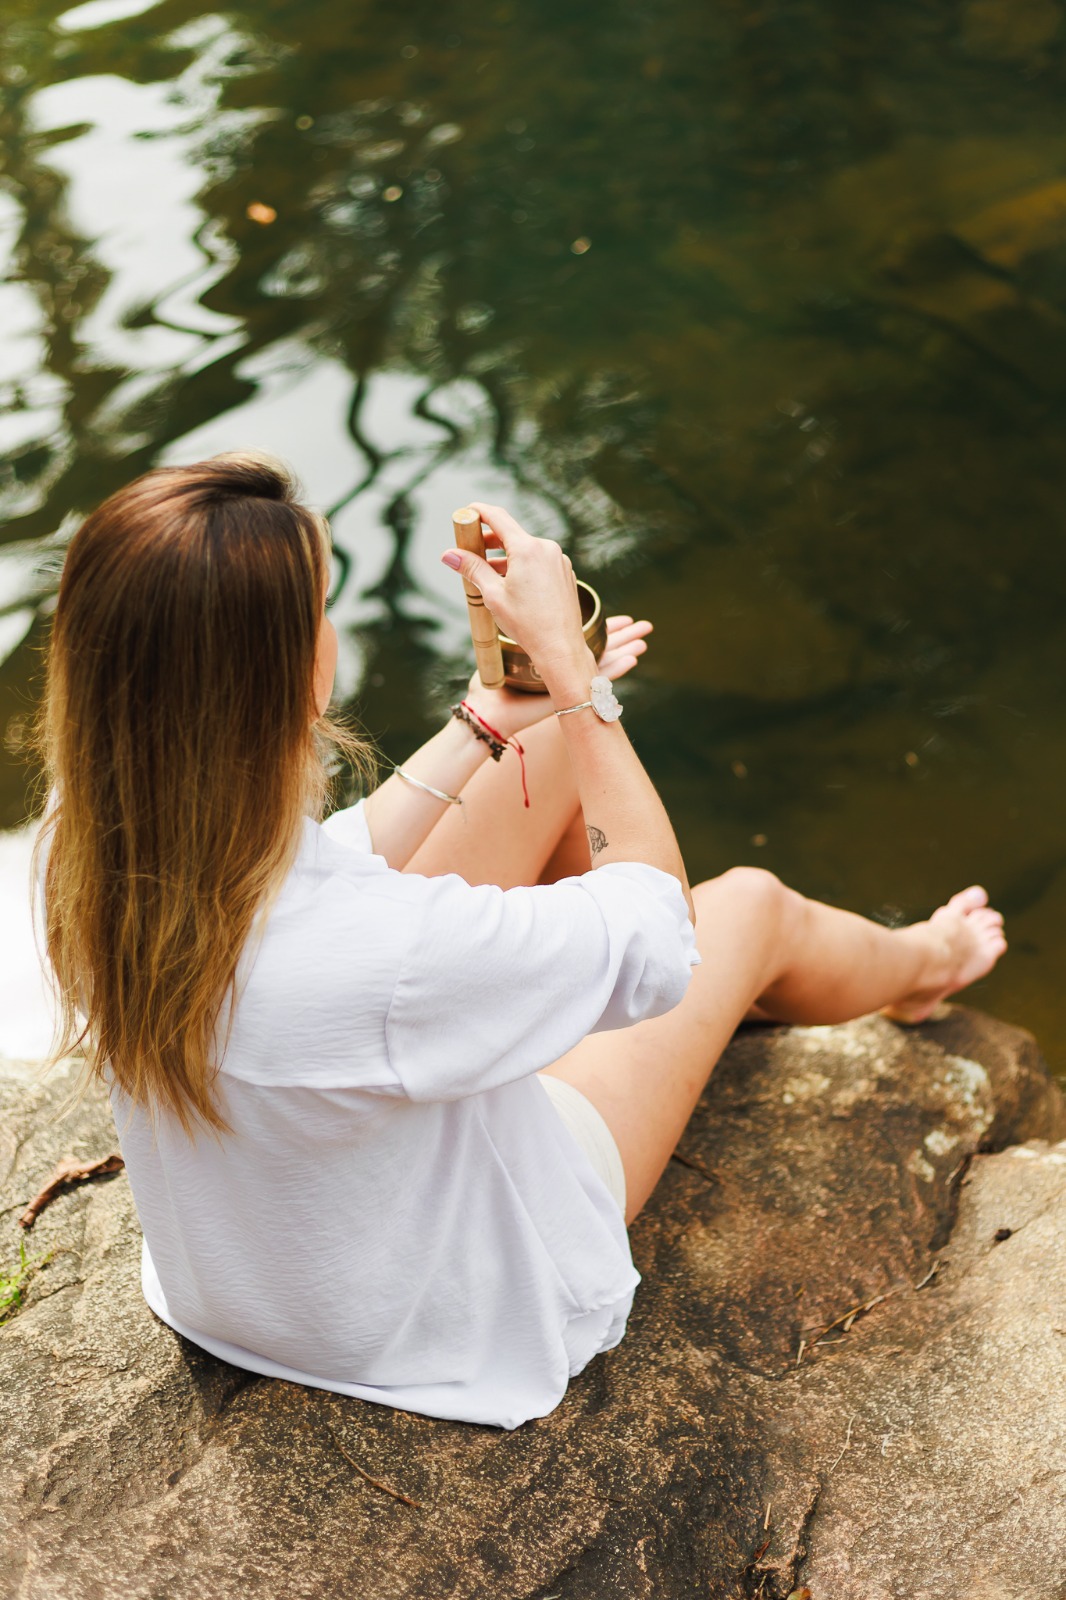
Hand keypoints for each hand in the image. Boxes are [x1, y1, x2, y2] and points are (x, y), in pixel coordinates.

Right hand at [442, 504, 590, 686]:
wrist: (560, 648)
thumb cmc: (527, 624)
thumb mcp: (492, 595)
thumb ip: (472, 569)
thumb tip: (448, 554)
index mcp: (528, 549)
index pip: (498, 517)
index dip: (479, 512)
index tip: (466, 512)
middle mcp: (546, 548)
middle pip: (512, 534)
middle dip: (489, 540)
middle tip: (470, 548)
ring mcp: (558, 560)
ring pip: (526, 550)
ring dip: (505, 557)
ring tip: (487, 573)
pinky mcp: (565, 573)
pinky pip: (539, 562)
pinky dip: (523, 566)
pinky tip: (512, 584)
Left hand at [463, 614, 653, 738]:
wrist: (490, 712)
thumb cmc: (492, 688)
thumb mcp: (500, 651)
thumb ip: (507, 630)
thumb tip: (500, 604)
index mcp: (553, 658)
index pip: (582, 637)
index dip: (600, 625)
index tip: (617, 614)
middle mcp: (565, 669)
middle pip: (600, 647)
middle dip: (622, 635)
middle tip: (642, 624)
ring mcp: (570, 682)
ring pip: (604, 660)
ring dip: (625, 648)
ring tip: (645, 638)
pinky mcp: (569, 693)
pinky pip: (597, 679)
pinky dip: (615, 669)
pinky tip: (633, 659)